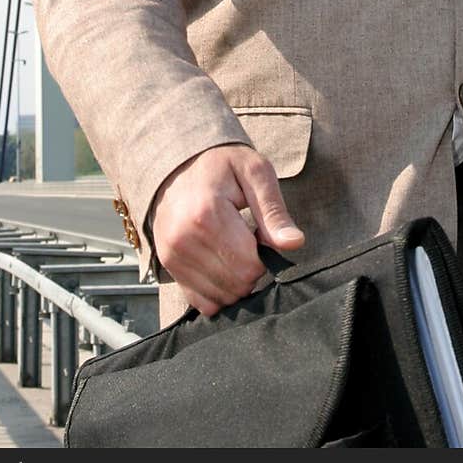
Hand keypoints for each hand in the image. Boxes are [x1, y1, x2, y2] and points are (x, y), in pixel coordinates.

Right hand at [151, 144, 305, 315]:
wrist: (178, 161)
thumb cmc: (221, 165)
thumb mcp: (255, 173)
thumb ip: (274, 210)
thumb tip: (294, 243)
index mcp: (207, 214)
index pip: (248, 267)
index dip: (264, 257)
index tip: (259, 235)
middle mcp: (184, 239)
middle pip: (235, 285)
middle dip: (251, 271)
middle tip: (247, 241)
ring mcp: (172, 255)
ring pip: (220, 298)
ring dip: (235, 282)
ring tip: (231, 249)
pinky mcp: (167, 265)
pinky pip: (200, 301)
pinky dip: (217, 291)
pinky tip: (220, 264)